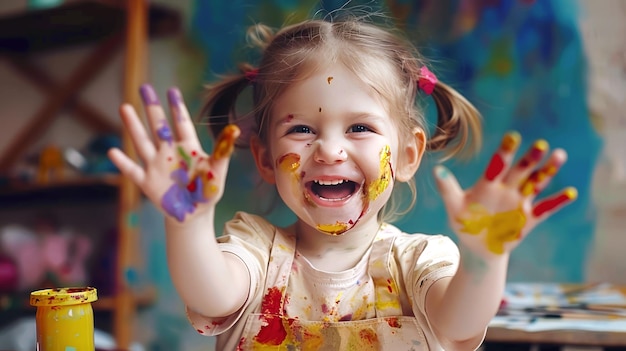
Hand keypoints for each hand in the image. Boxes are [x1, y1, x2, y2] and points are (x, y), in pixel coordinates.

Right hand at [107, 84, 239, 221]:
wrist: (195, 214)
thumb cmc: (207, 190)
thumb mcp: (217, 171)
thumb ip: (222, 151)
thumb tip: (234, 129)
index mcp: (188, 149)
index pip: (182, 124)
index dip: (177, 108)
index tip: (172, 90)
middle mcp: (169, 153)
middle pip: (159, 128)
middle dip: (152, 108)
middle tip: (145, 88)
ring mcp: (157, 166)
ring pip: (142, 143)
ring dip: (134, 127)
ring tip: (124, 107)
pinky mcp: (148, 183)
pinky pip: (133, 171)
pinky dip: (123, 163)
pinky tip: (113, 152)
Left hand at [434, 132, 576, 255]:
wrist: (478, 246)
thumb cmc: (465, 222)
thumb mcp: (454, 206)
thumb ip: (447, 188)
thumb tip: (436, 170)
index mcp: (489, 183)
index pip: (498, 165)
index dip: (505, 152)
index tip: (513, 137)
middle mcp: (507, 188)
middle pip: (521, 170)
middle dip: (530, 159)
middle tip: (541, 145)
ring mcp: (520, 202)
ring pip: (536, 183)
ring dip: (548, 171)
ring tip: (559, 155)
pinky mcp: (530, 218)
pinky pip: (546, 208)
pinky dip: (558, 201)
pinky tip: (571, 192)